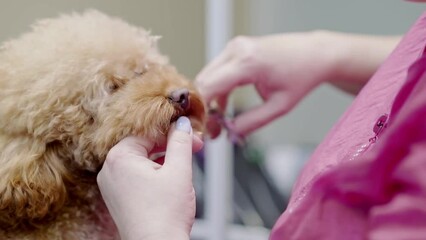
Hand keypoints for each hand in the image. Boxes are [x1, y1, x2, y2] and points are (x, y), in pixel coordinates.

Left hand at [97, 116, 201, 239]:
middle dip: (171, 146)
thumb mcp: (179, 170)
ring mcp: (112, 185)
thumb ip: (180, 141)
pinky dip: (155, 173)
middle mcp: (110, 169)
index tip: (192, 135)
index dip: (174, 132)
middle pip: (145, 145)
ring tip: (184, 169)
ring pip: (143, 160)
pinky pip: (137, 175)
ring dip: (165, 160)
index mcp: (119, 158)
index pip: (149, 132)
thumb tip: (181, 123)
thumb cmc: (165, 216)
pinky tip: (171, 180)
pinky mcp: (118, 198)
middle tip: (194, 148)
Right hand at [196, 31, 338, 137]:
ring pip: (207, 76)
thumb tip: (230, 133)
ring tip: (219, 121)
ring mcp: (235, 47)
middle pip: (203, 81)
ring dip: (209, 99)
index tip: (204, 129)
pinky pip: (217, 71)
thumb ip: (252, 122)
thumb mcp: (279, 106)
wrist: (315, 54)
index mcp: (247, 62)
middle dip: (203, 107)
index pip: (208, 86)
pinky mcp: (236, 49)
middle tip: (212, 129)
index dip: (202, 109)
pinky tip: (224, 107)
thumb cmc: (301, 77)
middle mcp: (236, 50)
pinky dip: (217, 89)